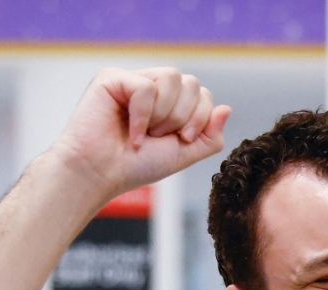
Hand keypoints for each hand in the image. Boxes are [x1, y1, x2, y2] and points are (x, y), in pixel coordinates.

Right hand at [50, 67, 231, 202]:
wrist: (100, 174)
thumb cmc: (135, 166)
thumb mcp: (182, 154)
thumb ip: (208, 135)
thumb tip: (227, 108)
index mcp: (169, 103)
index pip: (203, 94)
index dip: (199, 118)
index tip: (181, 140)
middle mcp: (152, 87)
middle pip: (192, 83)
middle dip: (182, 117)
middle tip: (159, 137)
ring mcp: (133, 80)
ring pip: (173, 78)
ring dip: (164, 114)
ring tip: (145, 133)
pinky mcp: (113, 78)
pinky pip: (146, 87)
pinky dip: (142, 116)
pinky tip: (130, 132)